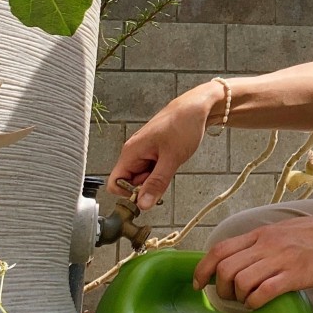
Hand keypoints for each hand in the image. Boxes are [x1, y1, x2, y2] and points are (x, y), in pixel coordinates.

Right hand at [106, 82, 218, 209]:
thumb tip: (142, 204)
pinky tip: (172, 161)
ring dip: (157, 178)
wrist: (197, 108)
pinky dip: (162, 170)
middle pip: (130, 182)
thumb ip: (156, 183)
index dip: (128, 194)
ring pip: (143, 176)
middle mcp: (134, 151)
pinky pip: (153, 168)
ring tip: (171, 164)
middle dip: (147, 186)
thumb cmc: (183, 124)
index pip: (115, 183)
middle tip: (165, 176)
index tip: (147, 195)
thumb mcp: (172, 158)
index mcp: (131, 151)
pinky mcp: (154, 151)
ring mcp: (144, 151)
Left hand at [193, 210, 312, 309]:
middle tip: (229, 298)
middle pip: (225, 268)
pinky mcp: (296, 275)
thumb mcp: (285, 231)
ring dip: (238, 297)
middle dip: (220, 289)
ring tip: (247, 302)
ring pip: (240, 281)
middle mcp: (266, 245)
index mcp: (261, 234)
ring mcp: (280, 259)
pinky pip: (263, 292)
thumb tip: (245, 261)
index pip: (219, 249)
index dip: (202, 269)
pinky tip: (260, 305)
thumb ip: (264, 244)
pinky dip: (254, 303)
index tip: (199, 284)